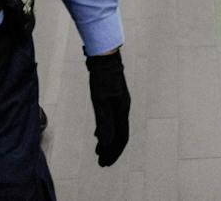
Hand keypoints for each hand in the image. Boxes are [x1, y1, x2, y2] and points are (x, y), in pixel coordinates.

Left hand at [86, 49, 129, 165]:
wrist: (105, 57)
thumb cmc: (102, 78)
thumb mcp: (100, 101)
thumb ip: (104, 122)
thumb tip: (105, 144)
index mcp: (122, 111)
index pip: (121, 138)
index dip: (113, 152)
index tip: (105, 163)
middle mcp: (123, 109)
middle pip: (119, 135)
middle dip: (111, 150)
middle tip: (101, 163)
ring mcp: (119, 104)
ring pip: (116, 128)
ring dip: (108, 141)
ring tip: (98, 152)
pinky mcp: (113, 99)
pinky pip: (111, 120)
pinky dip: (105, 130)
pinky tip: (98, 134)